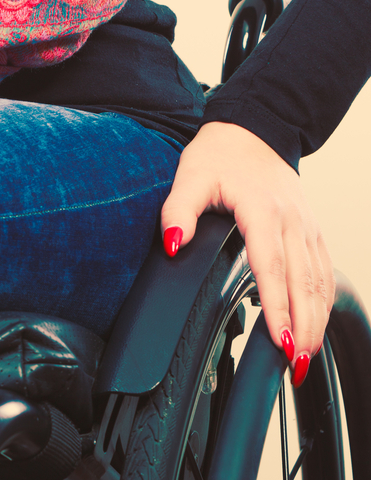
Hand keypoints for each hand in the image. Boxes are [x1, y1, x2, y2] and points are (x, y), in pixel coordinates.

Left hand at [160, 121, 333, 385]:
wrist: (251, 131)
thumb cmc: (218, 156)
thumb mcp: (188, 177)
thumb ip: (178, 212)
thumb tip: (172, 245)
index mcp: (262, 209)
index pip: (271, 266)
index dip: (277, 305)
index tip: (278, 338)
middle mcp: (291, 220)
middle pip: (302, 282)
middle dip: (301, 326)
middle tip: (293, 363)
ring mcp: (306, 225)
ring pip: (319, 280)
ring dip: (315, 320)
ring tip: (303, 356)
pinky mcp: (310, 230)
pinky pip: (323, 270)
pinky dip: (322, 301)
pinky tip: (313, 325)